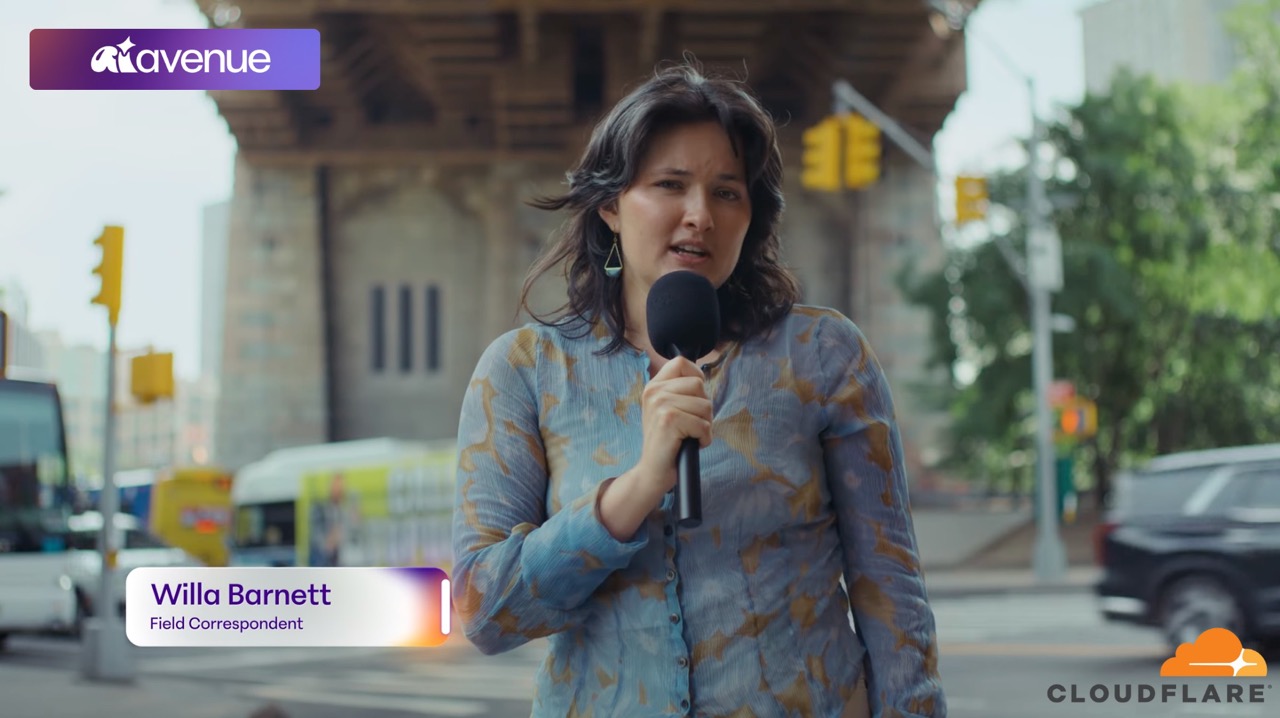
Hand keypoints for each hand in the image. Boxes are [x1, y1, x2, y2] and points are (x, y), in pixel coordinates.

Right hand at [634, 356, 712, 494]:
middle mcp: (654, 392)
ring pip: (705, 406)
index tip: (694, 397)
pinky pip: (704, 425)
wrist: (652, 471)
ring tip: (689, 435)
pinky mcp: (669, 421)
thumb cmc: (667, 441)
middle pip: (698, 384)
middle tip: (691, 424)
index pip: (681, 362)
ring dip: (705, 425)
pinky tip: (690, 444)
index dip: (696, 376)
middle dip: (704, 408)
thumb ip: (679, 391)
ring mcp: (660, 405)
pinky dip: (704, 438)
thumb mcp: (667, 409)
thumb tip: (701, 377)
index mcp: (653, 386)